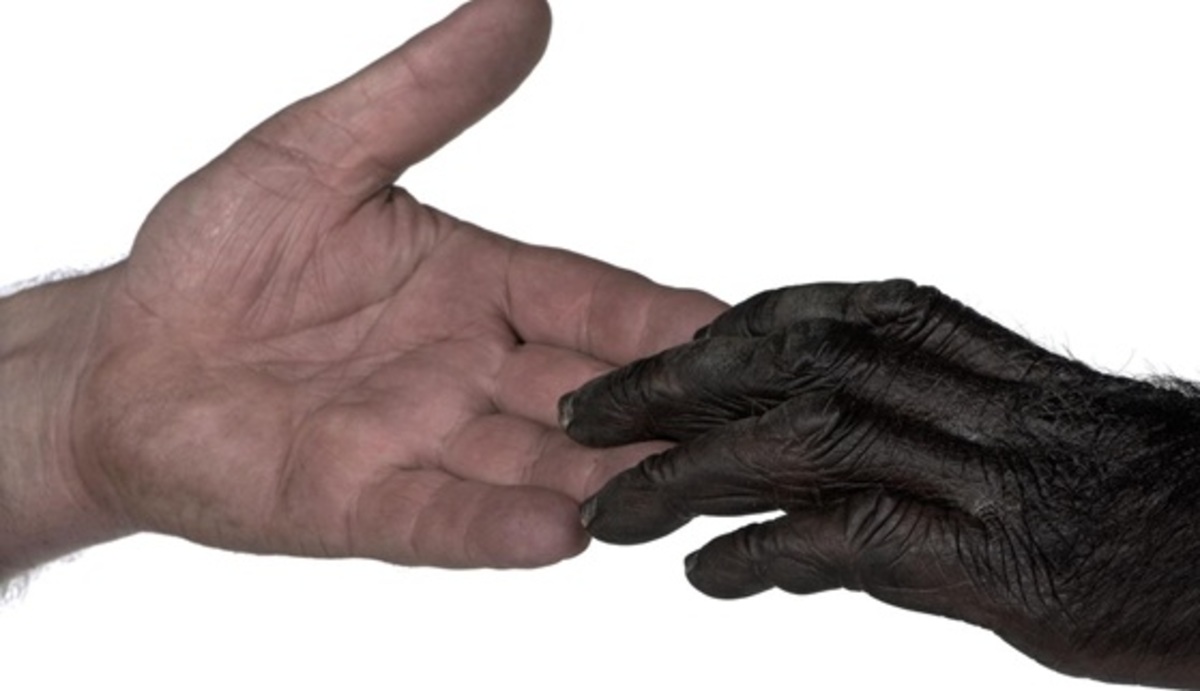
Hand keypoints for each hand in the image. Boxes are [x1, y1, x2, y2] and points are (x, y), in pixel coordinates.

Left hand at [0, 0, 722, 574]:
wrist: (122, 358)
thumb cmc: (218, 254)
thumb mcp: (319, 149)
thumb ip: (425, 92)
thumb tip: (520, 7)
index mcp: (478, 288)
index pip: (590, 299)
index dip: (657, 314)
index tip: (731, 320)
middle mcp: (469, 373)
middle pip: (587, 394)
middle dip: (657, 409)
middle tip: (736, 421)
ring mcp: (421, 444)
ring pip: (533, 465)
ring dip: (603, 478)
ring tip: (667, 483)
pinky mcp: (361, 504)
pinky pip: (442, 518)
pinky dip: (498, 526)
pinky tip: (559, 530)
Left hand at [561, 279, 1199, 686]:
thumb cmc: (1097, 485)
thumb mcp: (986, 429)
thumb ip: (880, 445)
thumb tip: (766, 514)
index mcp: (947, 345)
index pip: (796, 324)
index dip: (698, 347)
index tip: (631, 373)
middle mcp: (951, 388)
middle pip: (778, 366)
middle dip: (667, 392)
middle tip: (581, 422)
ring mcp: (971, 466)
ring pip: (799, 440)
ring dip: (692, 474)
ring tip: (612, 513)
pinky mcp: (990, 552)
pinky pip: (851, 534)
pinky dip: (769, 551)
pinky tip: (711, 576)